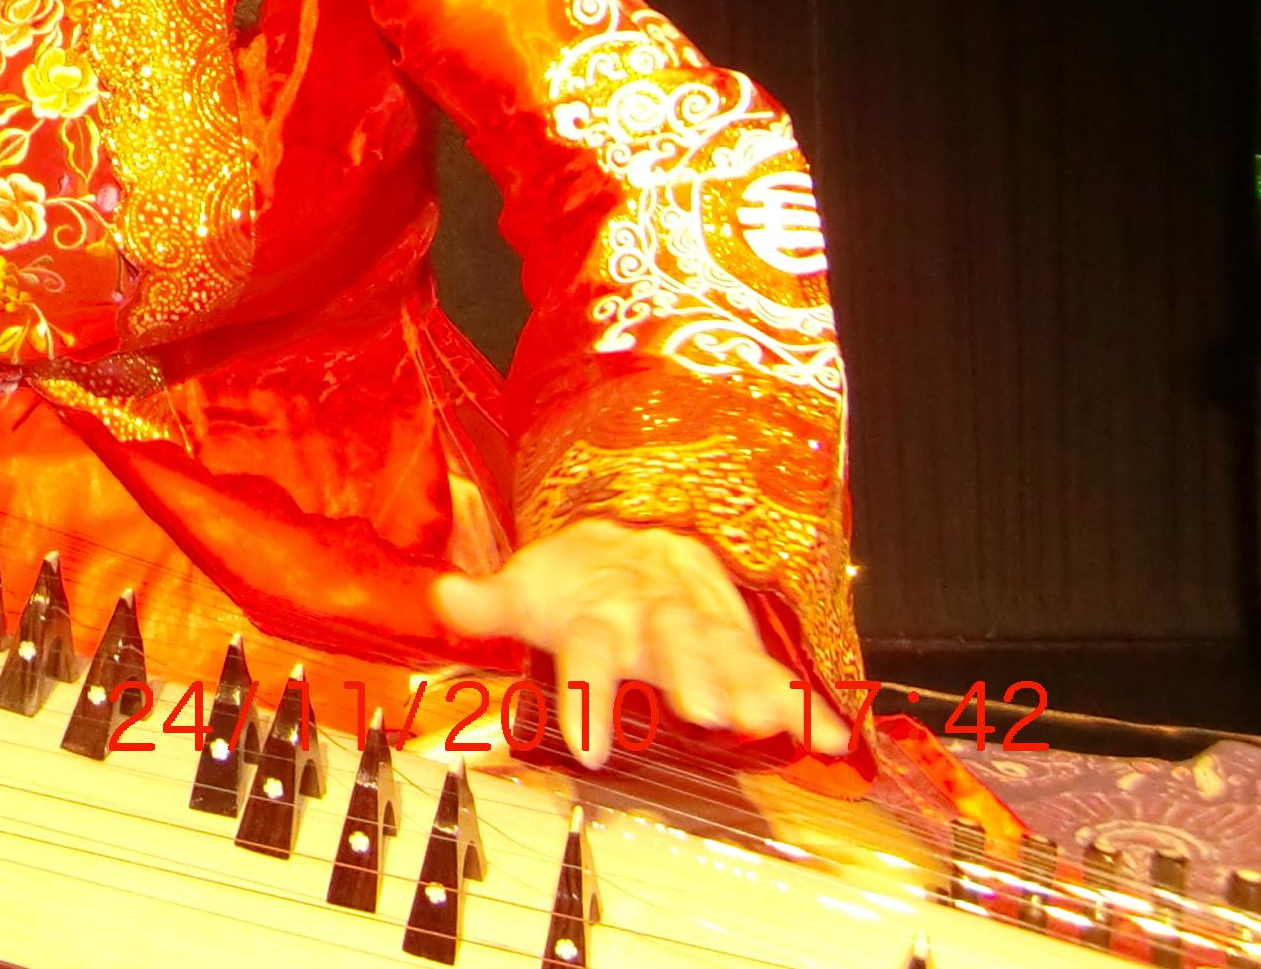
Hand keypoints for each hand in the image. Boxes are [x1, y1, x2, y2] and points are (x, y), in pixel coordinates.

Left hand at [431, 520, 849, 767]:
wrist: (637, 528)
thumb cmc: (577, 578)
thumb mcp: (528, 587)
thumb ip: (488, 602)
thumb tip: (442, 594)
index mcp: (599, 611)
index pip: (590, 650)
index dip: (588, 695)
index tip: (588, 749)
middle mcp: (654, 617)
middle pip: (673, 645)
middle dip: (691, 677)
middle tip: (707, 714)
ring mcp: (701, 626)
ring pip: (728, 654)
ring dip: (751, 687)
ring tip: (771, 723)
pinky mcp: (739, 640)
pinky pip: (775, 671)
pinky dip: (806, 704)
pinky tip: (834, 740)